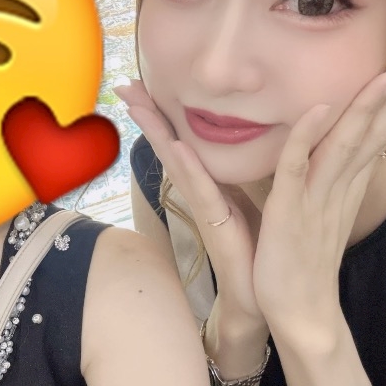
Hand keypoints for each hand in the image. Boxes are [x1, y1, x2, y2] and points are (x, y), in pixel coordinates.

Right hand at [116, 79, 264, 330]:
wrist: (259, 300)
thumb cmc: (258, 253)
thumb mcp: (254, 204)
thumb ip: (247, 177)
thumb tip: (248, 149)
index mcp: (212, 186)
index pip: (183, 142)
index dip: (163, 114)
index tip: (145, 85)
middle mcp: (202, 194)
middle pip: (171, 145)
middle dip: (148, 115)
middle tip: (125, 84)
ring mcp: (205, 209)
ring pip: (177, 163)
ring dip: (157, 133)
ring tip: (138, 104)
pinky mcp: (217, 225)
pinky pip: (201, 191)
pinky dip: (187, 169)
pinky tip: (176, 147)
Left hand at [253, 49, 385, 333]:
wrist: (299, 313)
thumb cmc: (305, 260)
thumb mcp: (327, 209)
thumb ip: (341, 175)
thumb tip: (357, 146)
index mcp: (348, 181)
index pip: (380, 128)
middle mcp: (340, 185)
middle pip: (375, 129)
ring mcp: (317, 198)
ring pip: (346, 143)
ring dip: (369, 107)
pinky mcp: (289, 212)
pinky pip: (296, 168)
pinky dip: (308, 137)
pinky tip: (322, 108)